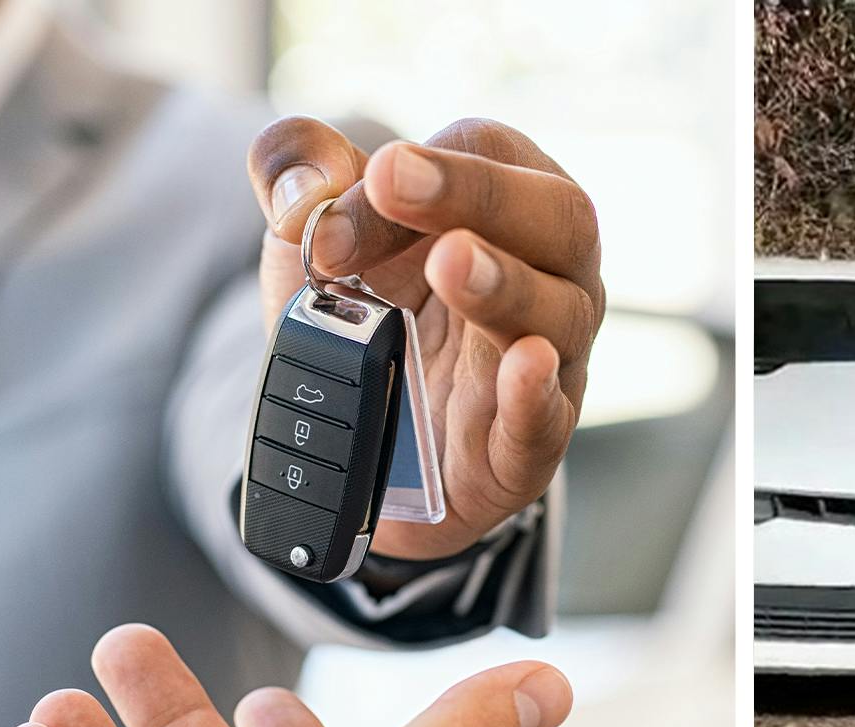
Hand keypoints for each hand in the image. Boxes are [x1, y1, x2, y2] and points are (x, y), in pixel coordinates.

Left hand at [248, 117, 604, 559]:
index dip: (426, 166)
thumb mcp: (314, 230)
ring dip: (504, 286)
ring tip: (449, 265)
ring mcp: (551, 360)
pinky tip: (523, 364)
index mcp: (505, 200)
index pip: (487, 153)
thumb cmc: (364, 308)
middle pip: (559, 218)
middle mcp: (549, 272)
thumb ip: (295, 173)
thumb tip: (304, 190)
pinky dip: (534, 393)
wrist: (358, 429)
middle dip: (478, 195)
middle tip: (396, 185)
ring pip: (559, 316)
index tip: (365, 184)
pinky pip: (548, 419)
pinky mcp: (527, 445)